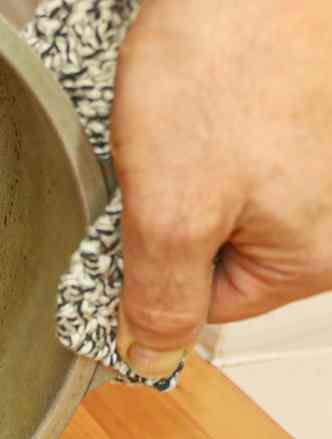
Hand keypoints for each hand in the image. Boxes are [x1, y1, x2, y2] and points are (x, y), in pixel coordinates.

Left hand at [111, 1, 331, 375]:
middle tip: (166, 160)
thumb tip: (152, 358)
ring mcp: (315, 164)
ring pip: (212, 204)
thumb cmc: (223, 67)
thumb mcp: (172, 213)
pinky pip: (224, 156)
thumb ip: (161, 298)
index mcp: (313, 253)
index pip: (202, 306)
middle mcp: (328, 213)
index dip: (152, 271)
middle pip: (209, 256)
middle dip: (168, 214)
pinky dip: (193, 134)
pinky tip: (194, 103)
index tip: (138, 226)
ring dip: (178, 171)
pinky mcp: (291, 120)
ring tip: (185, 123)